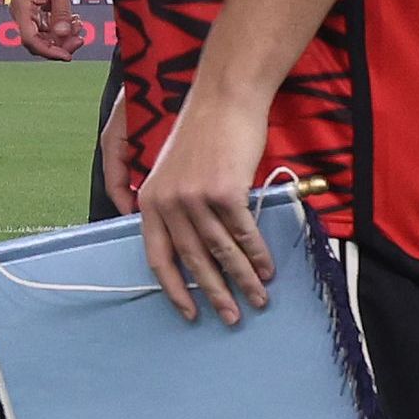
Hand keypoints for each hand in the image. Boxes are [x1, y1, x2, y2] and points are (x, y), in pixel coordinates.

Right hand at [9, 0, 86, 58]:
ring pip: (44, 33)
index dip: (49, 50)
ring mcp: (29, 8)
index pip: (30, 39)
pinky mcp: (37, 4)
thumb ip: (61, 13)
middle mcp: (21, 10)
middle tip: (80, 39)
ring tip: (79, 26)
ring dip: (62, 35)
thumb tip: (62, 35)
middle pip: (37, 39)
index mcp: (21, 6)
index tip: (68, 55)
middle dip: (58, 43)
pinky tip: (75, 19)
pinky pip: (47, 23)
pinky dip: (62, 25)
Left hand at [132, 85, 277, 325]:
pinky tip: (268, 269)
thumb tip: (195, 253)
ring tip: (259, 299)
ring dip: (243, 280)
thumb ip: (177, 210)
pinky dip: (258, 254)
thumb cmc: (205, 137)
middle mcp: (168, 203)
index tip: (190, 312)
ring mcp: (195, 198)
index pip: (158, 258)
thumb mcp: (175, 174)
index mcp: (150, 201)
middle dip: (215, 294)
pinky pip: (244, 233)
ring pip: (222, 252)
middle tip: (232, 318)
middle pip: (194, 261)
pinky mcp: (225, 191)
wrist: (225, 100)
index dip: (175, 290)